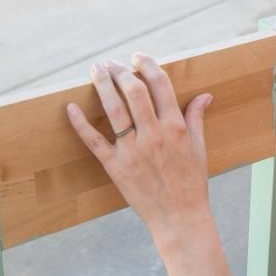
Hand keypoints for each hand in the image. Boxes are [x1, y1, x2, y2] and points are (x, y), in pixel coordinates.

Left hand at [66, 53, 213, 252]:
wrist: (179, 217)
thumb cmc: (192, 183)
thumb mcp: (199, 149)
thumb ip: (197, 119)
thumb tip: (205, 96)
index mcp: (175, 128)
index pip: (160, 85)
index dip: (148, 65)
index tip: (139, 57)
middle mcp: (153, 135)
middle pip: (134, 92)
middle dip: (121, 71)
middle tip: (112, 63)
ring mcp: (132, 151)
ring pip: (113, 110)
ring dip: (102, 85)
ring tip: (95, 70)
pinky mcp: (116, 167)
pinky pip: (94, 141)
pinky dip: (80, 124)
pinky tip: (70, 107)